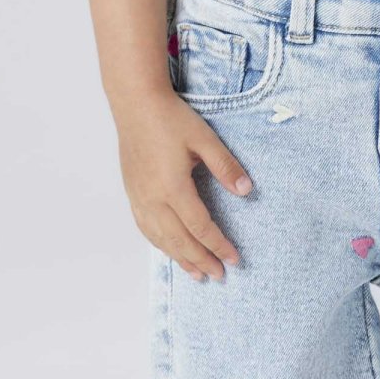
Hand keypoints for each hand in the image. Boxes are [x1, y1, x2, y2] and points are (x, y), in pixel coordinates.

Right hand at [114, 90, 250, 279]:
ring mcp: (139, 197)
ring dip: (180, 259)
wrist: (135, 102)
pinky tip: (170, 251)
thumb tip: (247, 192)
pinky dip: (160, 244)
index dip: (218, 246)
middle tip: (219, 276)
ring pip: (160, 239)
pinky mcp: (132, 192)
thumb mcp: (205, 139)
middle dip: (201, 260)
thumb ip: (226, 168)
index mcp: (173, 187)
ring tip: (197, 274)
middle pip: (180, 240)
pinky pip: (145, 228)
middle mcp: (153, 198)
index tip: (234, 259)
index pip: (200, 227)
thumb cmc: (171, 117)